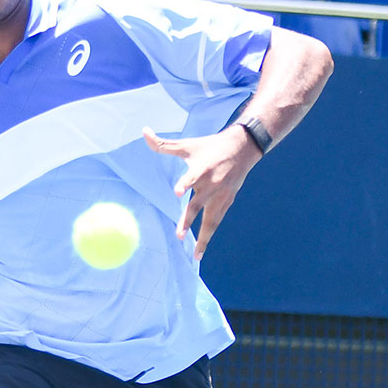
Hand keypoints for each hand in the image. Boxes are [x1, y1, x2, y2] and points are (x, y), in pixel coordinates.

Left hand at [142, 124, 261, 259]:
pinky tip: (202, 248)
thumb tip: (144, 132)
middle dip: (189, 220)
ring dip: (204, 238)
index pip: (192, 176)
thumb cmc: (211, 146)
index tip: (177, 191)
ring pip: (212, 219)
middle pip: (199, 204)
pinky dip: (210, 234)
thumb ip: (164, 144)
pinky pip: (217, 220)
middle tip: (179, 235)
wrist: (243, 148)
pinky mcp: (228, 201)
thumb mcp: (188, 144)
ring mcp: (222, 195)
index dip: (185, 183)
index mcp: (203, 168)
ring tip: (195, 255)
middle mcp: (213, 183)